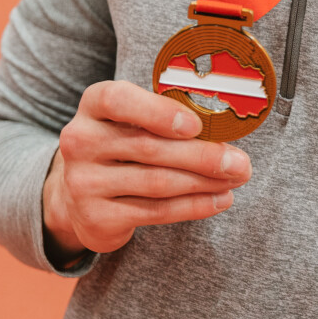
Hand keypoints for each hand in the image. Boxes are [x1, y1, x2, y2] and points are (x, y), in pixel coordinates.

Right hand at [42, 80, 250, 261]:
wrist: (77, 189)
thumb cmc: (120, 140)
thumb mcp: (129, 115)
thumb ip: (163, 112)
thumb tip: (222, 120)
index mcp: (93, 103)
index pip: (118, 100)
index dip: (158, 112)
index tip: (196, 124)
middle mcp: (81, 141)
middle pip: (149, 148)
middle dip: (202, 155)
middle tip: (240, 161)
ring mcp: (84, 182)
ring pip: (157, 183)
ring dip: (204, 182)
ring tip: (236, 178)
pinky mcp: (96, 218)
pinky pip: (155, 212)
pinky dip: (194, 206)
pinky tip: (219, 200)